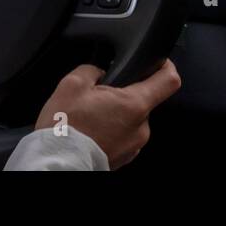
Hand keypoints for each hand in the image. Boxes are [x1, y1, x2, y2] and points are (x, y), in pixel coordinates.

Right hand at [34, 59, 180, 168]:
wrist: (56, 163)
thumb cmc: (64, 128)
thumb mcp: (72, 84)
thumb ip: (92, 69)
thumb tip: (99, 71)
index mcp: (134, 105)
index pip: (169, 80)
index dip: (165, 65)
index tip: (157, 61)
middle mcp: (141, 128)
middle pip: (144, 100)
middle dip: (123, 94)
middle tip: (99, 97)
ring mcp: (134, 146)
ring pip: (131, 119)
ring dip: (116, 114)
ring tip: (90, 117)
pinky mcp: (124, 157)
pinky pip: (123, 136)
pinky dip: (111, 130)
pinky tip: (92, 132)